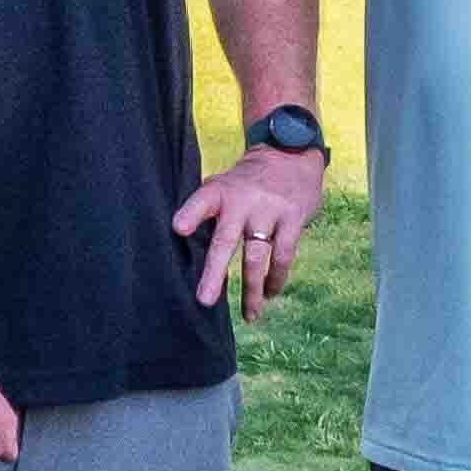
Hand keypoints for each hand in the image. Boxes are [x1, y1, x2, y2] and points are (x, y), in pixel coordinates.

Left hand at [173, 145, 326, 318]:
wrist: (289, 155)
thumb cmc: (246, 181)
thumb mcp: (222, 184)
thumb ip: (206, 212)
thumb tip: (184, 247)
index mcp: (220, 192)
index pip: (201, 201)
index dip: (190, 214)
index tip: (178, 229)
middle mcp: (243, 201)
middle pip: (225, 240)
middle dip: (215, 272)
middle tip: (205, 300)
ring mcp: (269, 211)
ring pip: (256, 256)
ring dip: (252, 289)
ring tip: (249, 315)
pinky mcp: (293, 219)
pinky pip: (284, 255)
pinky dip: (276, 277)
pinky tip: (270, 294)